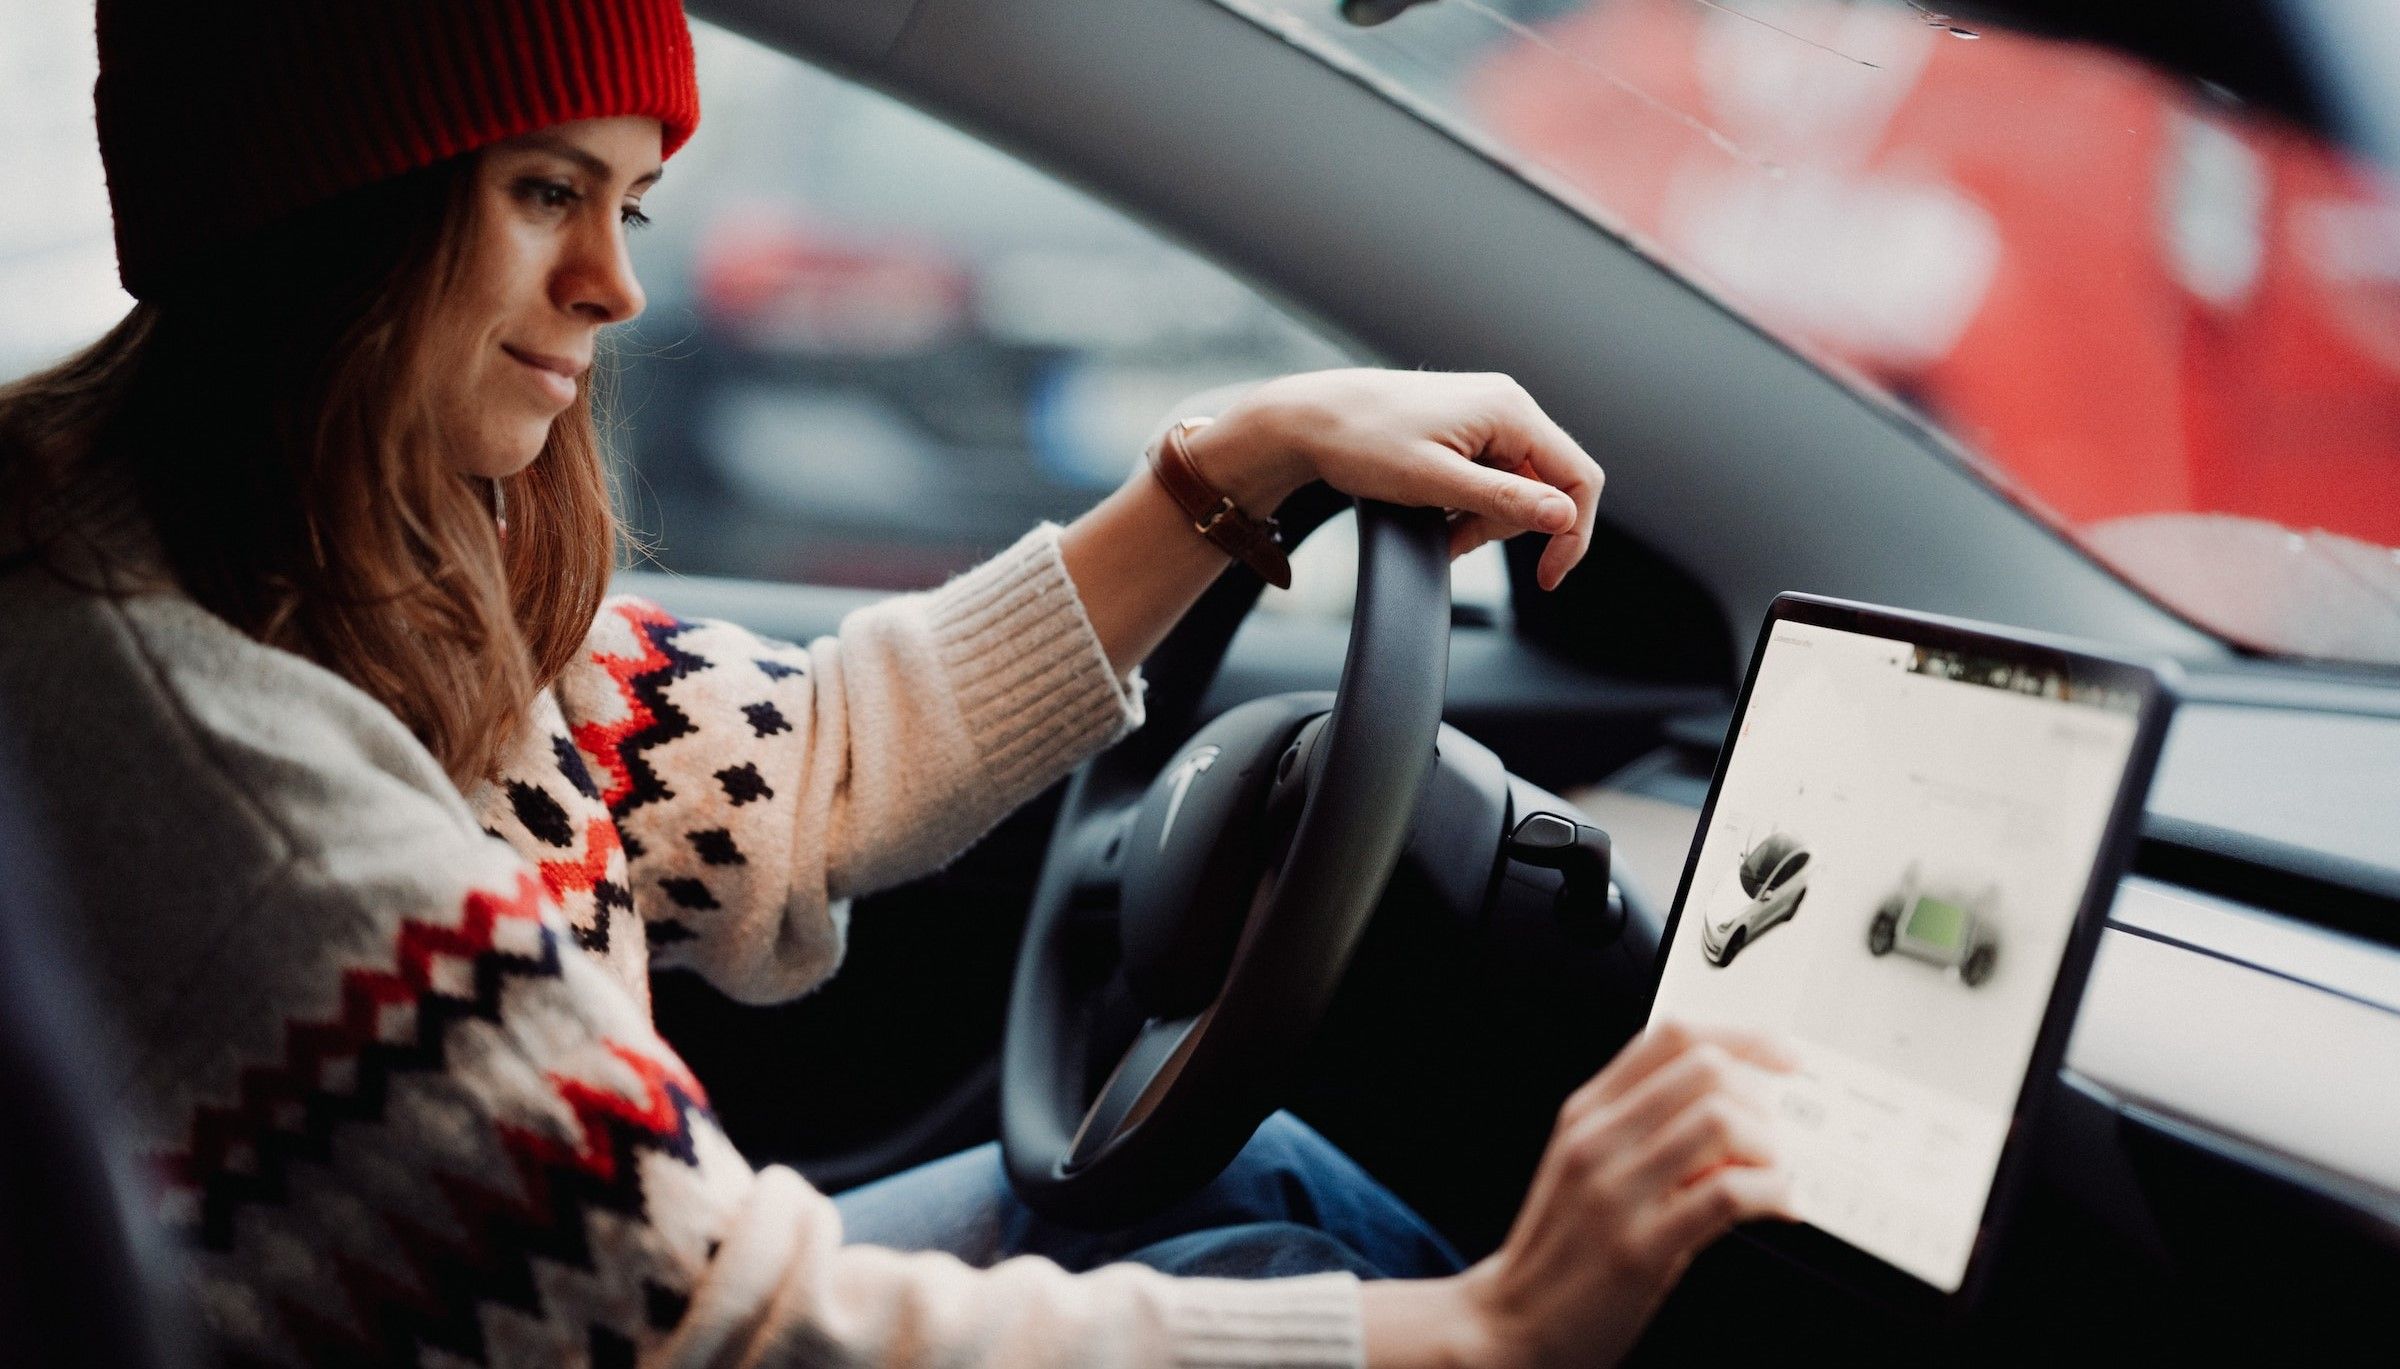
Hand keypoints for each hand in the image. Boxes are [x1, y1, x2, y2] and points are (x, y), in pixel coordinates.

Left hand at [1189, 369, 1605, 591]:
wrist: (1307, 419)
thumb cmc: (1361, 441)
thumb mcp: (1435, 482)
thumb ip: (1504, 500)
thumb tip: (1563, 516)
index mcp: (1510, 411)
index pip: (1578, 478)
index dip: (1571, 533)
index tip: (1548, 577)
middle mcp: (1506, 405)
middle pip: (1545, 486)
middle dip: (1507, 526)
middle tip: (1457, 542)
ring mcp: (1485, 414)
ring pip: (1515, 486)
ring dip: (1483, 520)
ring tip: (1436, 526)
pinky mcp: (1465, 427)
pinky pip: (1488, 476)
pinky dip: (1467, 504)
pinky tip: (1435, 512)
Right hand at [1363, 1023, 1796, 1368]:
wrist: (1513, 1321)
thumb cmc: (1563, 1246)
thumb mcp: (1590, 1166)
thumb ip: (1649, 1129)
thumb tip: (1737, 1114)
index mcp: (1587, 1111)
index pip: (1673, 1036)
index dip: (1743, 1037)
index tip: (1783, 1056)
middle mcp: (1598, 1139)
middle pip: (1705, 1069)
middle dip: (1762, 1098)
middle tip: (1776, 1137)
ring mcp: (1616, 1191)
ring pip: (1720, 1122)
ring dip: (1769, 1147)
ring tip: (1773, 1175)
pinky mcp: (1639, 1248)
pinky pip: (1726, 1194)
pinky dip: (1771, 1193)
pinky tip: (1777, 1206)